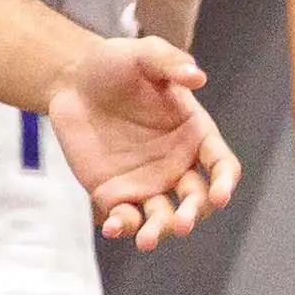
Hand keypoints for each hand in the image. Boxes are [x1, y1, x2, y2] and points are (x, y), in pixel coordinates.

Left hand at [45, 32, 238, 249]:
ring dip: (160, 231)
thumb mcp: (142, 53)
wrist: (70, 81)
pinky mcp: (116, 193)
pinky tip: (113, 228)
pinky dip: (124, 227)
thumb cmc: (113, 64)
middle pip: (196, 199)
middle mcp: (178, 164)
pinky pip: (126, 218)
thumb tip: (197, 76)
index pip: (221, 164)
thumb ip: (169, 62)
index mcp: (194, 134)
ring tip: (147, 240)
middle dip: (192, 214)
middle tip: (181, 222)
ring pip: (164, 217)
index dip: (225, 182)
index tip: (220, 194)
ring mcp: (148, 182)